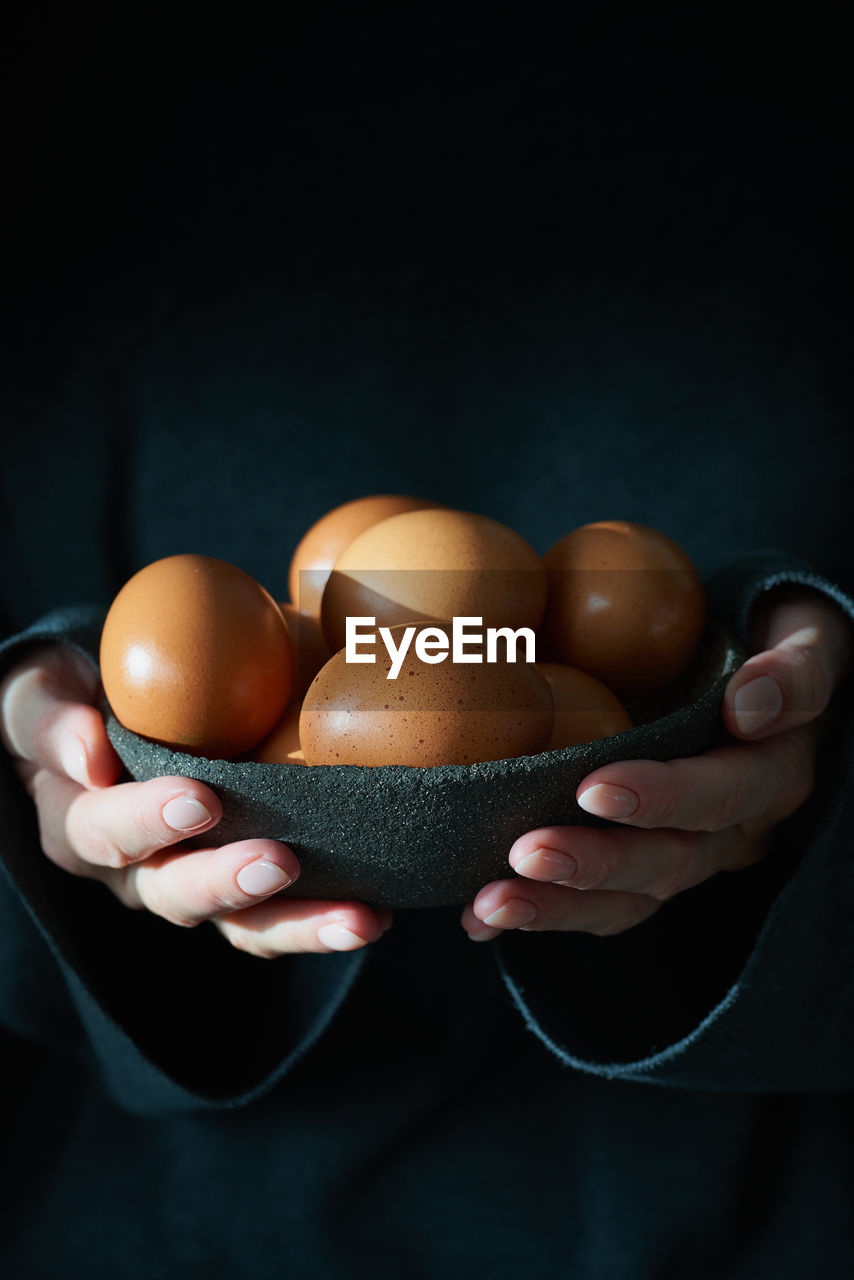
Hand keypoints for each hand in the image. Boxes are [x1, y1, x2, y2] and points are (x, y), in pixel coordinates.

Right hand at [0, 643, 391, 955]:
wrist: (116, 712)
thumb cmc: (72, 699)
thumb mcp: (38, 692)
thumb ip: (49, 717)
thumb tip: (89, 753)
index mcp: (81, 825)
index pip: (104, 834)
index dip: (148, 823)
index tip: (199, 800)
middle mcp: (138, 872)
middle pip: (177, 894)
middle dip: (228, 883)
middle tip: (278, 862)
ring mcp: (197, 885)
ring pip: (241, 925)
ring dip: (299, 925)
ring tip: (355, 920)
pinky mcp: (246, 887)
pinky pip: (282, 917)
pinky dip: (325, 921)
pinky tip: (375, 914)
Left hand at [462, 587, 852, 940]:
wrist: (758, 680)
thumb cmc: (770, 639)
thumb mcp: (804, 636)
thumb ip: (791, 669)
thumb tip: (748, 705)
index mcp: (773, 772)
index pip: (725, 791)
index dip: (665, 796)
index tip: (596, 788)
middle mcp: (735, 829)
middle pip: (671, 861)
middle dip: (596, 863)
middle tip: (526, 853)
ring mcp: (690, 855)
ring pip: (630, 898)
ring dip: (558, 906)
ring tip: (491, 903)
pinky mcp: (644, 869)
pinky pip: (597, 906)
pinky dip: (538, 914)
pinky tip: (477, 919)